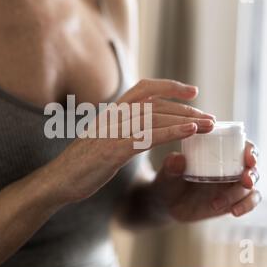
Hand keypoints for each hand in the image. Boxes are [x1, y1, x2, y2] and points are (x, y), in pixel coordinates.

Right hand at [51, 79, 215, 203]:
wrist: (58, 181)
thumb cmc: (82, 163)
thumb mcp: (101, 139)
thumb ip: (120, 130)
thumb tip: (142, 130)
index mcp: (111, 113)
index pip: (143, 88)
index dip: (169, 86)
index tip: (192, 91)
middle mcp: (112, 116)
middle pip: (155, 102)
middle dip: (185, 107)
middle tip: (209, 116)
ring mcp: (112, 132)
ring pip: (155, 116)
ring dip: (186, 118)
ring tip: (209, 124)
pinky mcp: (113, 150)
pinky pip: (148, 136)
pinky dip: (173, 131)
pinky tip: (191, 131)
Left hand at [151, 141, 260, 221]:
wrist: (167, 204)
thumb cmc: (169, 181)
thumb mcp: (167, 173)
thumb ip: (171, 166)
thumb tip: (178, 158)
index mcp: (217, 152)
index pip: (241, 145)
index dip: (250, 150)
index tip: (249, 157)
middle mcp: (229, 166)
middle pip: (252, 166)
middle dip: (252, 173)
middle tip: (244, 181)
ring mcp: (233, 184)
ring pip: (251, 187)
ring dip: (244, 193)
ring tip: (221, 202)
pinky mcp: (234, 200)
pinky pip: (249, 202)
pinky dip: (246, 206)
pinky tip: (234, 211)